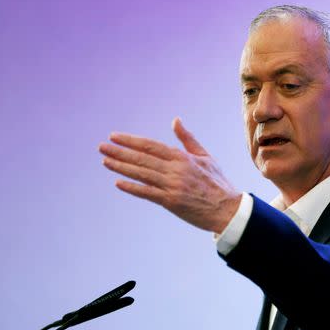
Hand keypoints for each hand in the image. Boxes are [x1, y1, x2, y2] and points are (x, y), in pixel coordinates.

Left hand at [99, 117, 241, 233]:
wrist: (228, 209)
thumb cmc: (217, 182)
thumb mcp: (205, 156)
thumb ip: (187, 139)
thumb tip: (175, 120)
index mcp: (183, 157)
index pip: (151, 146)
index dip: (131, 141)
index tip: (115, 136)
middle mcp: (176, 170)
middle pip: (142, 158)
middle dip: (120, 152)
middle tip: (102, 146)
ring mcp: (173, 186)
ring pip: (142, 174)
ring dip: (122, 167)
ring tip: (105, 161)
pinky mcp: (171, 202)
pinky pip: (148, 193)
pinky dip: (132, 187)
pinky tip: (118, 182)